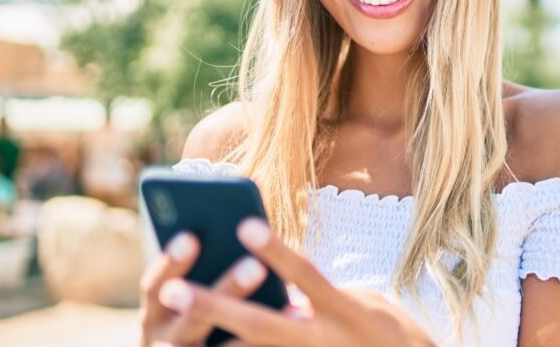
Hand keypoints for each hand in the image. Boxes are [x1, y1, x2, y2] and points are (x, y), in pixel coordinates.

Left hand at [154, 217, 436, 346]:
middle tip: (173, 290)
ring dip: (209, 345)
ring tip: (167, 335)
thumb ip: (322, 294)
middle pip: (260, 325)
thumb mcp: (364, 305)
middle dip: (214, 307)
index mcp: (345, 312)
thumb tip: (280, 290)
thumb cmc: (391, 334)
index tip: (245, 224)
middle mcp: (323, 342)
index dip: (276, 251)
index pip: (306, 276)